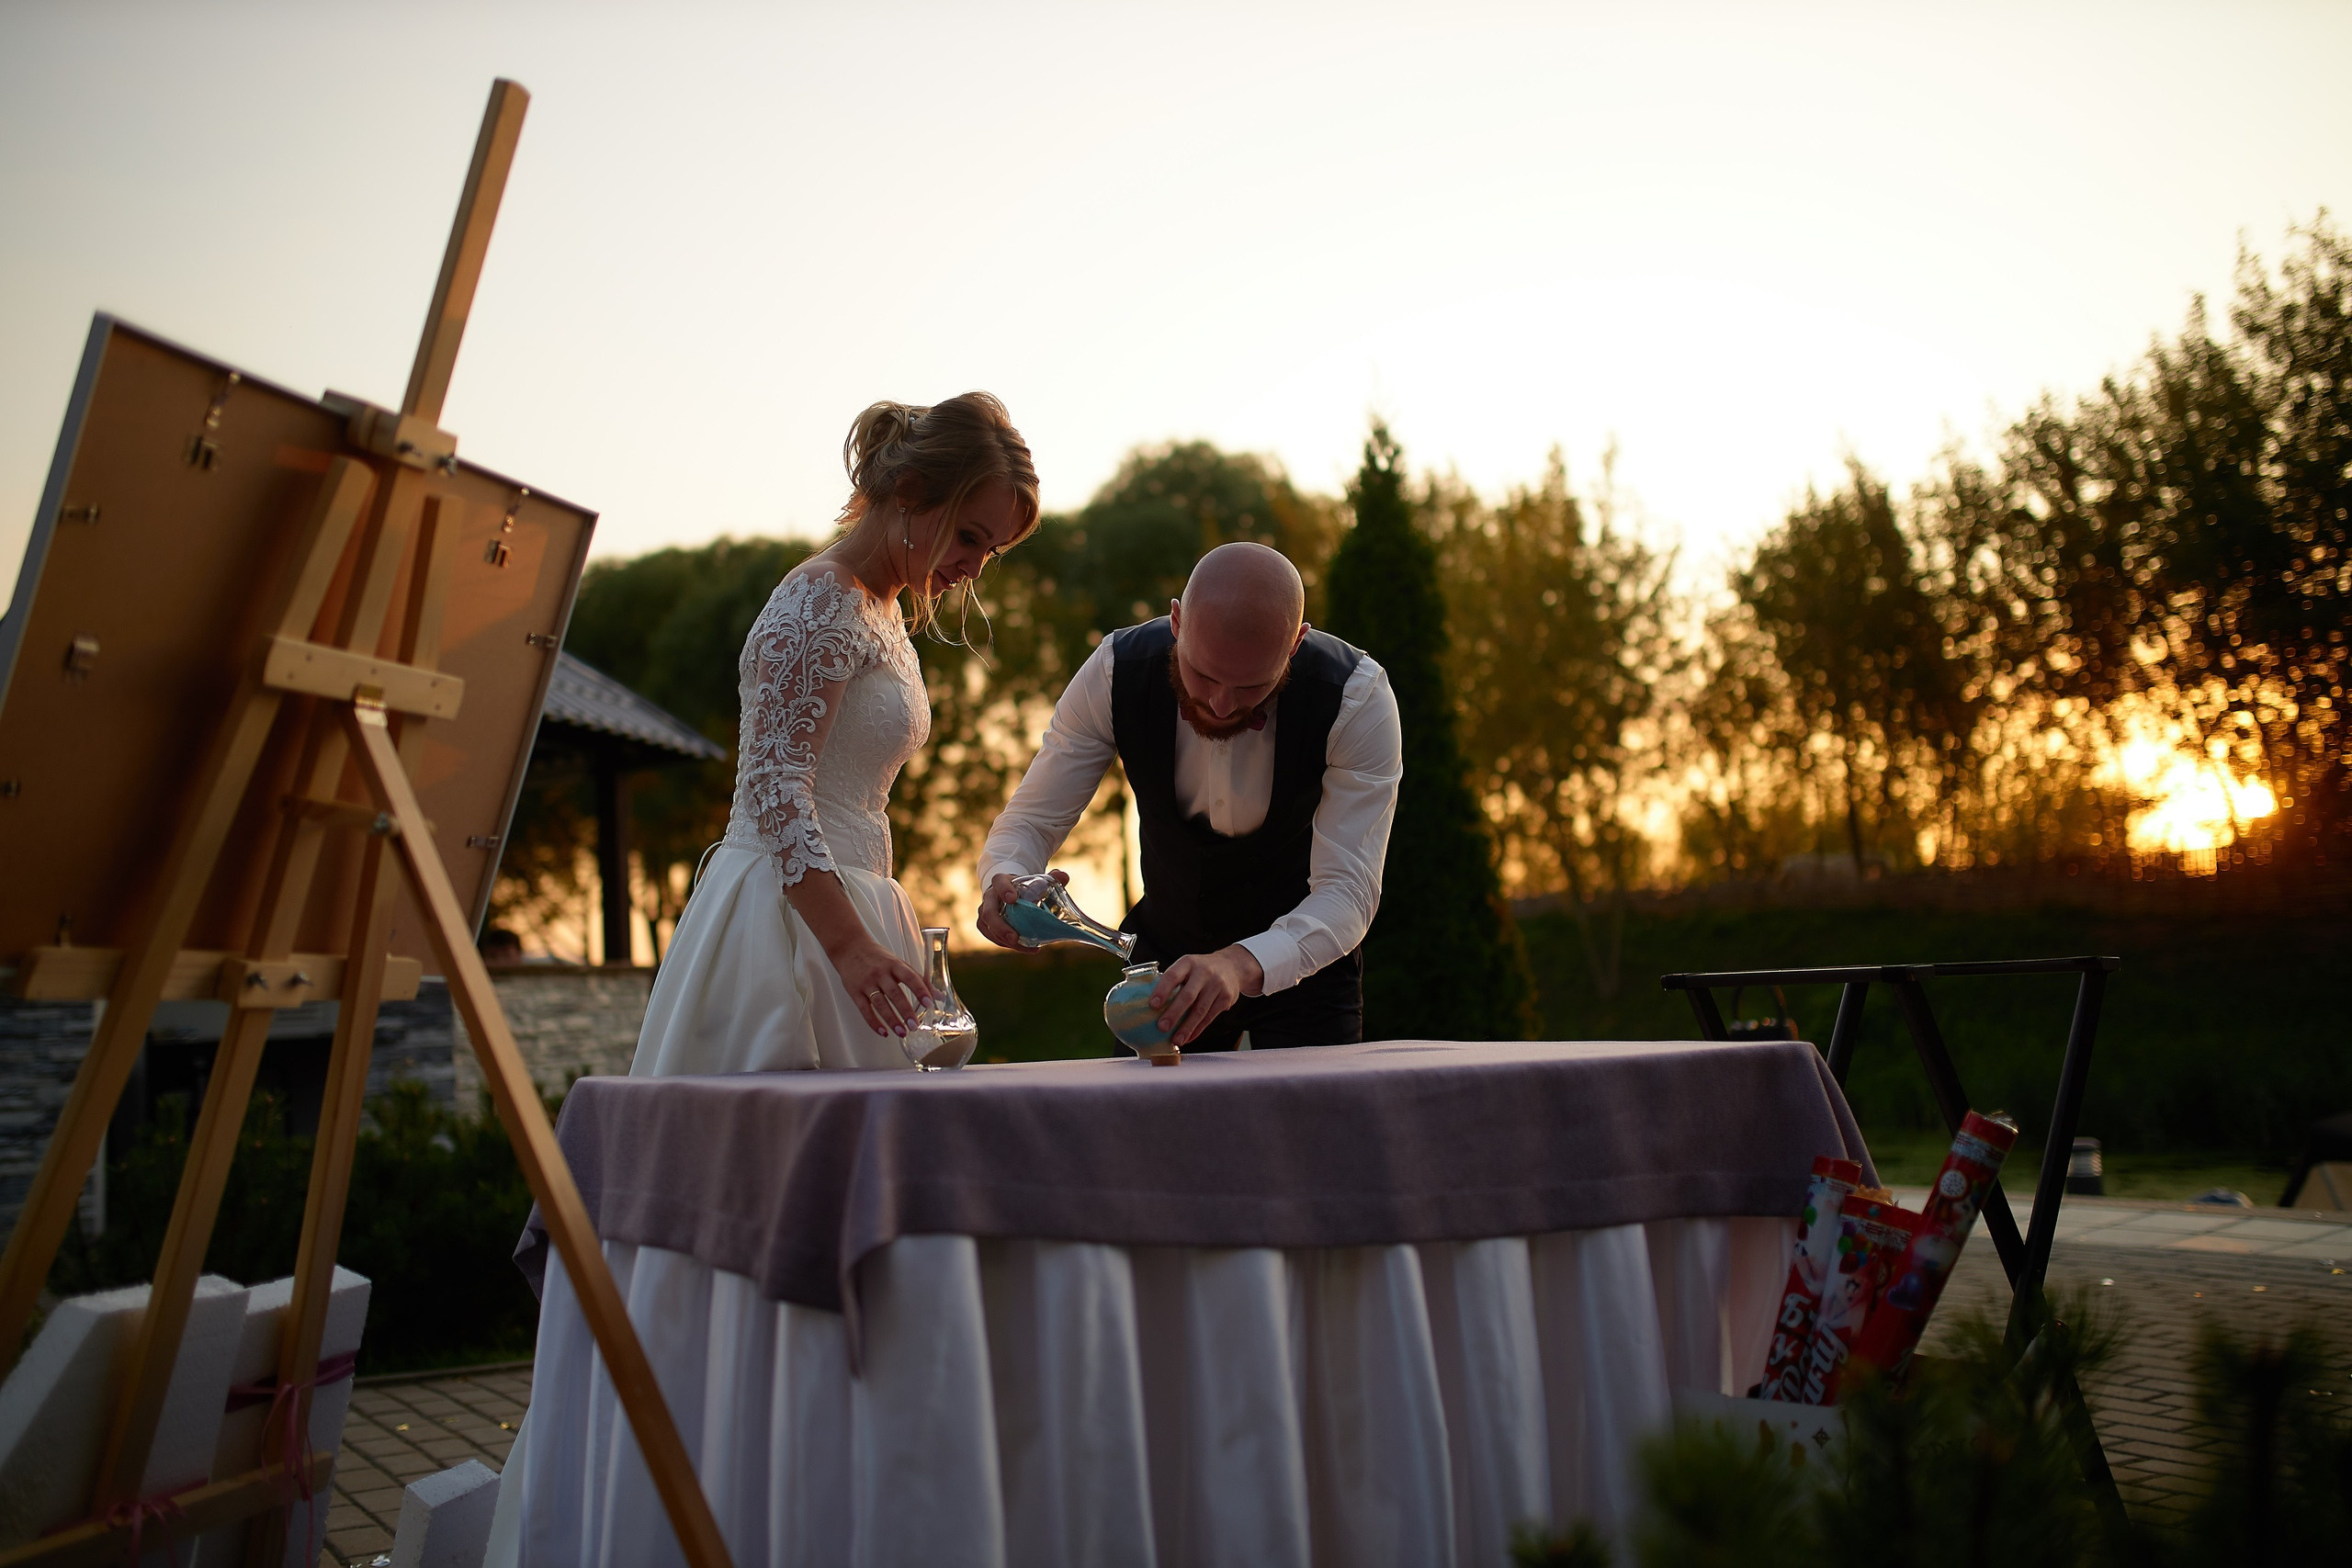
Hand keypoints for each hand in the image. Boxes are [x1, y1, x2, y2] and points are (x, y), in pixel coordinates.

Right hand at [828, 935, 929, 1037]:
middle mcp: (880, 973)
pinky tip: (883, 1032)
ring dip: (891, 1020)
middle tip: (915, 1026)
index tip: (929, 1003)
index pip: (910, 977)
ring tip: (902, 1032)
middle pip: (895, 993)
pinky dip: (874, 1023)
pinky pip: (864, 1010)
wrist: (849, 948)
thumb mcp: (899, 963)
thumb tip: (938, 995)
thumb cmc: (877, 957)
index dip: (920, 990)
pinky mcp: (855, 992)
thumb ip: (917, 979)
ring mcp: (867, 983)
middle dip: (906, 1011)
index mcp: (894, 965)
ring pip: (880, 1004)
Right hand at [976, 868, 1066, 949]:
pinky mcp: (986, 924)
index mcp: (1001, 881)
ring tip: (1020, 946)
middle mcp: (990, 896)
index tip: (1013, 899)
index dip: (1004, 890)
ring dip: (1002, 939)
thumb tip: (1064, 877)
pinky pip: (991, 936)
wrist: (1009, 892)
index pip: (998, 882)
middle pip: (988, 911)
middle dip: (999, 926)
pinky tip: (1023, 948)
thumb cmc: (1025, 886)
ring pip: (987, 927)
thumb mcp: (1038, 880)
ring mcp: (985, 911)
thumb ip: (1052, 878)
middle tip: (1014, 937)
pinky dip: (1005, 944)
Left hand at [1147, 944, 1264, 1047]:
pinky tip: (1188, 1037)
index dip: (1162, 990)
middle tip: (1162, 1027)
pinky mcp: (1226, 998)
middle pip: (1188, 996)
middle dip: (1174, 1013)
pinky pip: (1210, 1017)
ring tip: (1176, 1039)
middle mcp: (1204, 972)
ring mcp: (1217, 985)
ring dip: (1186, 1027)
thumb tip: (1150, 1004)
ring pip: (1200, 1010)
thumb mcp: (1187, 966)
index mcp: (1188, 963)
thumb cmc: (1201, 970)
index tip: (1152, 1005)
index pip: (1173, 976)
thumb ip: (1172, 981)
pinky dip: (1197, 1029)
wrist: (1232, 966)